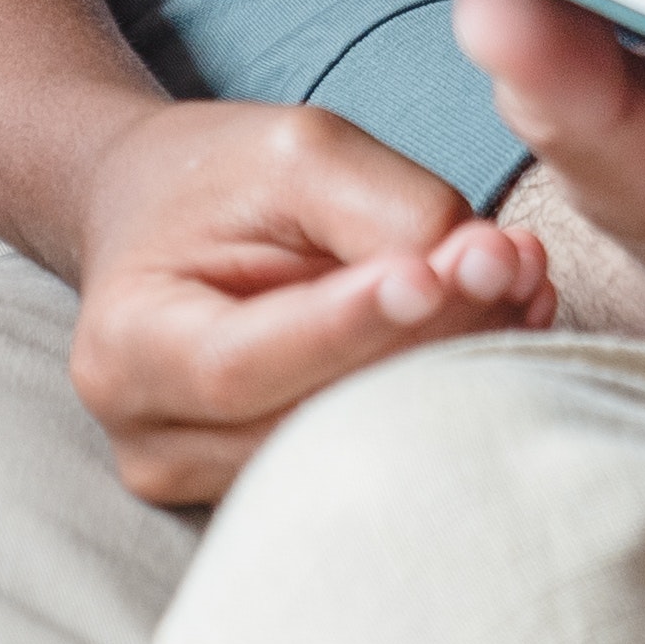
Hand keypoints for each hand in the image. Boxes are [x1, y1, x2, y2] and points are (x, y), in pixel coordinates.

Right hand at [64, 96, 550, 504]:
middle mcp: (156, 436)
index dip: (346, 326)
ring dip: (452, 364)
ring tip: (517, 282)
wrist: (162, 222)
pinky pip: (368, 451)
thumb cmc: (221, 181)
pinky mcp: (268, 492)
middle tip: (516, 262)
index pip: (241, 362)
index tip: (435, 274)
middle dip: (429, 335)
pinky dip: (438, 390)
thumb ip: (379, 208)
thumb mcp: (292, 151)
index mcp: (127, 345)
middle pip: (313, 414)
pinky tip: (493, 328)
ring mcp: (209, 480)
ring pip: (356, 442)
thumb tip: (476, 273)